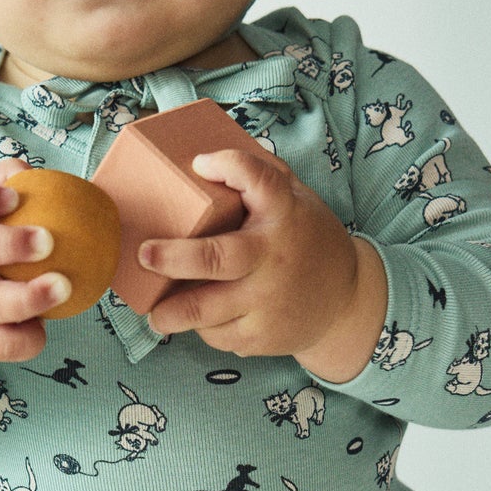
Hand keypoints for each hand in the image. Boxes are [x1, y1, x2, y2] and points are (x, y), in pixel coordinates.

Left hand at [141, 143, 386, 380]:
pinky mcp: (261, 336)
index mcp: (283, 214)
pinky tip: (196, 318)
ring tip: (156, 312)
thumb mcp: (295, 199)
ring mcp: (268, 301)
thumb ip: (259, 175)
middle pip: (215, 259)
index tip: (200, 163)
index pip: (258, 179)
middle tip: (144, 254)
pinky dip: (199, 327)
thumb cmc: (305, 239)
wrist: (346, 301)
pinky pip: (216, 334)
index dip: (228, 166)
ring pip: (205, 310)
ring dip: (170, 312)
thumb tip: (201, 154)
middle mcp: (273, 257)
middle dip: (173, 258)